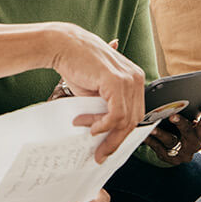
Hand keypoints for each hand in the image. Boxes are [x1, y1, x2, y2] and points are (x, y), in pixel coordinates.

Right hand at [51, 32, 143, 161]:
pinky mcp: (118, 82)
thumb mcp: (97, 89)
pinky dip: (103, 125)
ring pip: (126, 120)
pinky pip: (117, 115)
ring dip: (106, 133)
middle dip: (116, 140)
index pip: (136, 113)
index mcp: (134, 79)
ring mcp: (129, 79)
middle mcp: (137, 78)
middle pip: (133, 120)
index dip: (123, 133)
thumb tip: (107, 131)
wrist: (63, 46)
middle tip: (100, 154)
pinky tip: (91, 127)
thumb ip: (106, 105)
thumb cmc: (77, 65)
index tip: (109, 148)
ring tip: (89, 133)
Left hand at [145, 104, 200, 164]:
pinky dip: (151, 141)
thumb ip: (191, 113)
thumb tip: (185, 93)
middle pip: (188, 133)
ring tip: (152, 128)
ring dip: (161, 133)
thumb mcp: (192, 124)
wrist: (180, 152)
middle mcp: (195, 144)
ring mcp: (183, 153)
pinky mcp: (171, 159)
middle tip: (172, 116)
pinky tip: (144, 134)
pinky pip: (159, 148)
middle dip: (181, 124)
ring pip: (171, 141)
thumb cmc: (185, 131)